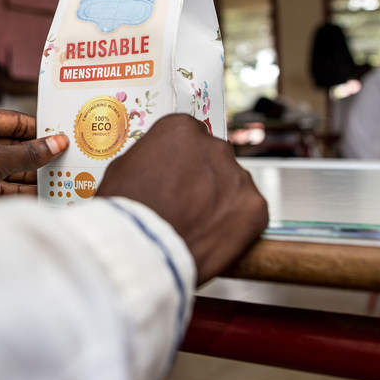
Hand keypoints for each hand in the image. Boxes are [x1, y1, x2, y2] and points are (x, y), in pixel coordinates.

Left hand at [0, 106, 68, 203]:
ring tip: (61, 179)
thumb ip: (27, 153)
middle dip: (38, 155)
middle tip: (67, 161)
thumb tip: (57, 143)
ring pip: (7, 166)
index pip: (12, 120)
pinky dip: (18, 189)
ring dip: (31, 174)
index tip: (63, 136)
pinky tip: (41, 195)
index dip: (39, 129)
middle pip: (12, 144)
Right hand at [97, 114, 267, 285]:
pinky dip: (238, 225)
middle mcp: (215, 146)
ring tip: (198, 226)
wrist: (141, 249)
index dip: (182, 161)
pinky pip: (251, 213)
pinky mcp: (255, 208)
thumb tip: (158, 166)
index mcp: (181, 129)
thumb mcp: (123, 168)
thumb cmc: (125, 210)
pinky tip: (214, 237)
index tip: (175, 177)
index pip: (190, 136)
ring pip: (233, 186)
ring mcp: (239, 177)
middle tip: (185, 204)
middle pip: (214, 160)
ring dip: (220, 201)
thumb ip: (150, 159)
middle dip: (203, 179)